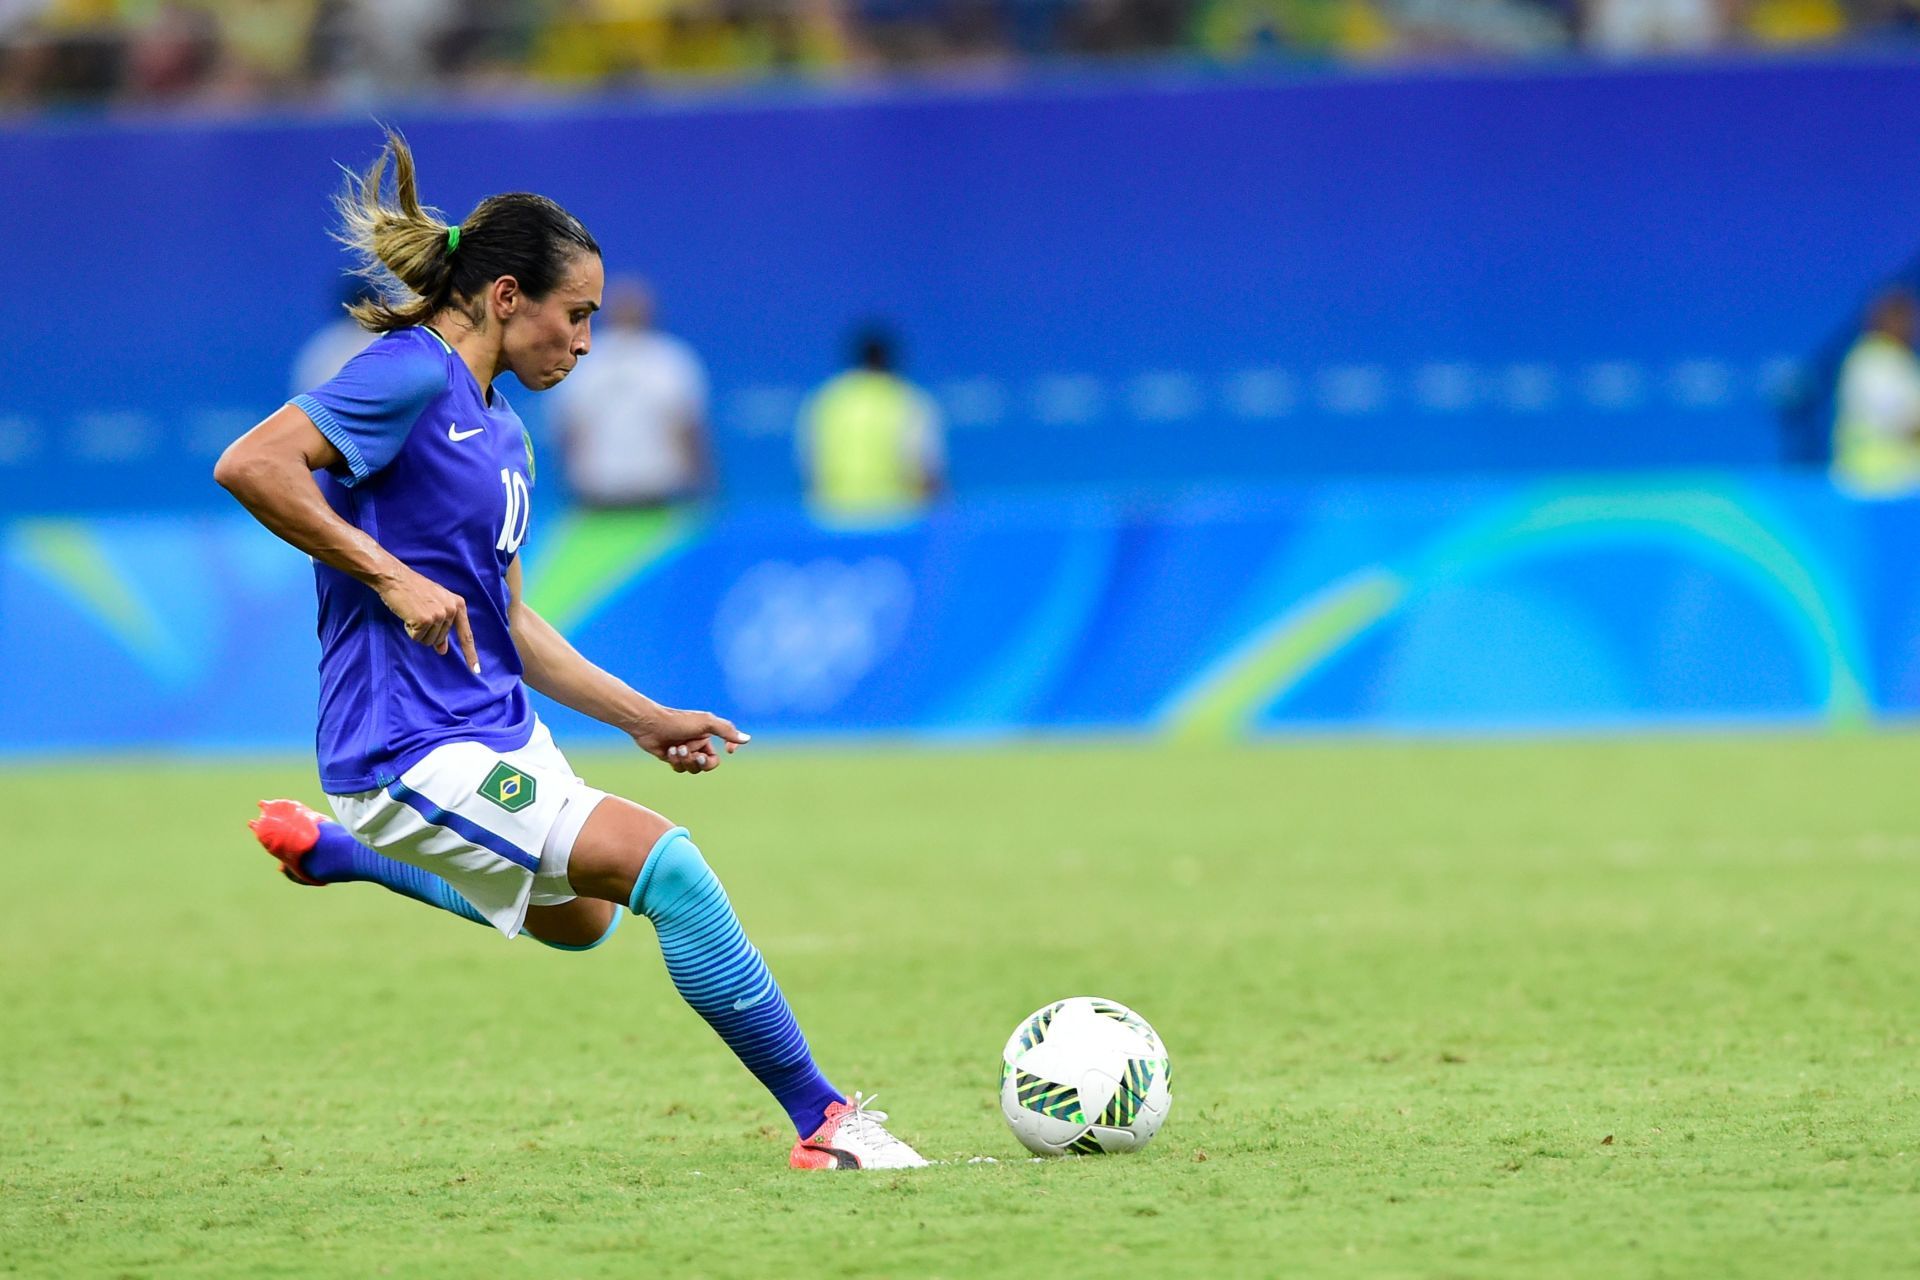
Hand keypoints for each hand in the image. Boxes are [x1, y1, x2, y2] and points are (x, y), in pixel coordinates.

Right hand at [375, 566, 479, 673]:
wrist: (396, 578)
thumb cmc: (414, 591)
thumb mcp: (435, 605)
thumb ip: (442, 627)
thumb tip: (443, 650)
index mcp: (458, 605)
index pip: (466, 634)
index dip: (470, 654)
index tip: (476, 671)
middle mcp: (451, 610)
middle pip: (440, 639)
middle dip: (427, 631)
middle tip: (418, 612)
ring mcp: (439, 615)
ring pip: (428, 640)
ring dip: (418, 631)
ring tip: (413, 612)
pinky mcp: (425, 620)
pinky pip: (416, 637)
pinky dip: (409, 629)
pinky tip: (407, 614)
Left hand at [630, 707, 748, 773]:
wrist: (650, 724)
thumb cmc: (678, 721)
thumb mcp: (706, 723)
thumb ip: (727, 731)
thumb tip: (747, 739)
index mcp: (707, 735)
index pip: (720, 754)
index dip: (719, 758)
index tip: (722, 753)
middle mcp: (697, 744)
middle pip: (707, 765)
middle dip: (698, 760)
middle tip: (690, 752)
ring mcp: (684, 752)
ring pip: (693, 768)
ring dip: (685, 760)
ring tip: (676, 748)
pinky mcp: (672, 757)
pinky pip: (680, 768)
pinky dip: (675, 761)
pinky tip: (669, 751)